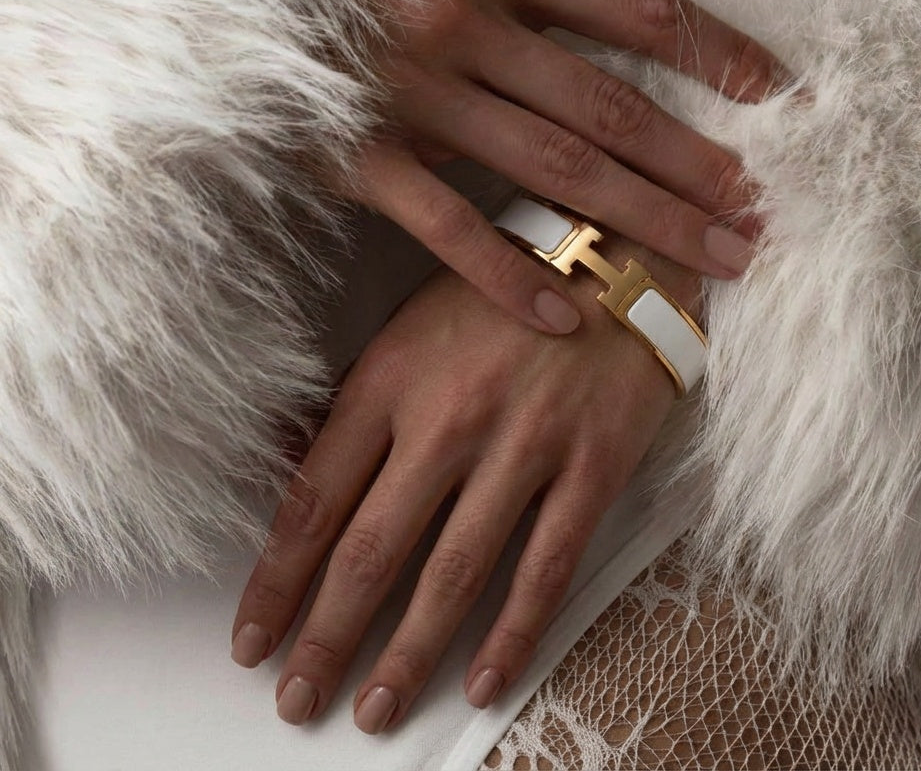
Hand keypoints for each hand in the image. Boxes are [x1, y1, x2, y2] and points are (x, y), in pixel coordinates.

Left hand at [231, 238, 700, 732]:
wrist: (614, 264)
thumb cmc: (499, 295)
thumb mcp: (410, 327)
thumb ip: (358, 403)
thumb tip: (297, 477)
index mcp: (390, 380)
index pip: (313, 500)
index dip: (275, 582)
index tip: (252, 639)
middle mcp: (448, 419)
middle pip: (371, 550)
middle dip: (326, 638)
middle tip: (298, 701)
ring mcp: (523, 446)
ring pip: (454, 572)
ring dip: (409, 654)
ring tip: (376, 711)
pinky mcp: (590, 467)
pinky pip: (547, 567)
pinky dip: (513, 633)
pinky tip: (483, 681)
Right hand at [314, 0, 781, 334]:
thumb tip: (621, 58)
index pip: (634, 5)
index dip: (715, 50)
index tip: (776, 97)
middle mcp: (463, 20)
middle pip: (612, 106)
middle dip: (699, 165)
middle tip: (763, 215)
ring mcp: (412, 92)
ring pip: (557, 169)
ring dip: (644, 222)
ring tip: (714, 262)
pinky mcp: (358, 156)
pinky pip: (450, 226)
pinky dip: (510, 276)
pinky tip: (566, 319)